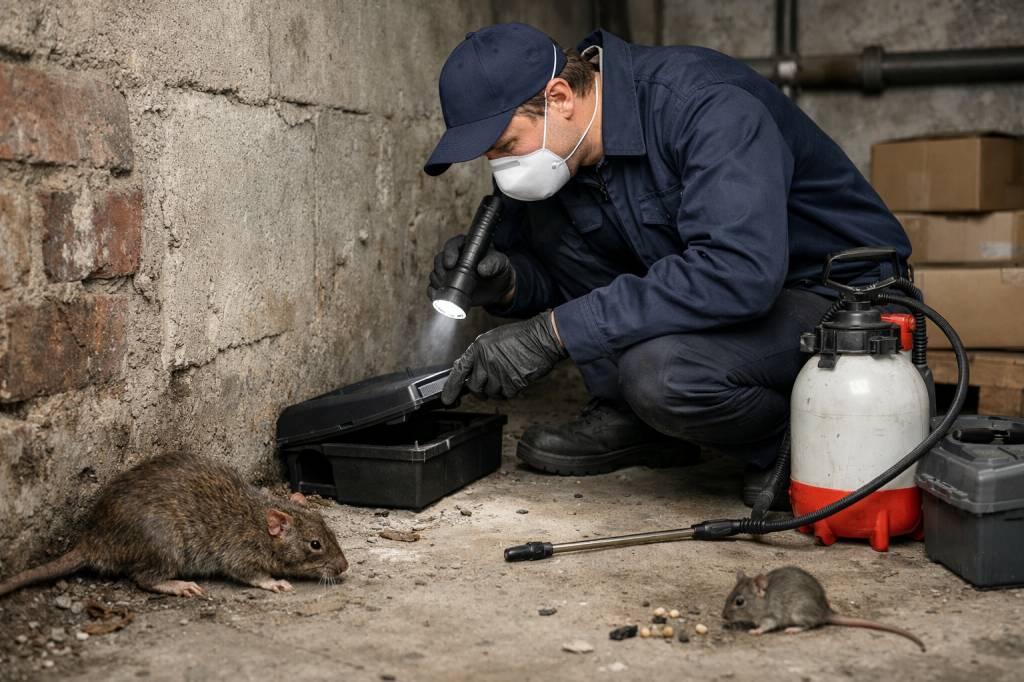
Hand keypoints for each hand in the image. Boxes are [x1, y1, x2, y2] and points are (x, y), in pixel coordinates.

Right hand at [427, 234, 514, 307]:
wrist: (498, 287)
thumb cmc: (499, 270)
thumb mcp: (501, 264)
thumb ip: (493, 263)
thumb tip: (481, 269)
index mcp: (466, 246)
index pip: (452, 246)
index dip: (449, 254)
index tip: (450, 264)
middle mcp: (454, 257)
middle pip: (439, 260)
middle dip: (441, 271)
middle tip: (447, 280)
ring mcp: (448, 272)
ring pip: (435, 274)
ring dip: (438, 283)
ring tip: (448, 290)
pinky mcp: (446, 285)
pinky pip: (434, 288)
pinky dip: (434, 293)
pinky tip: (440, 298)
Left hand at [441, 312, 567, 403]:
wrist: (542, 338)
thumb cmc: (520, 337)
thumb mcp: (492, 340)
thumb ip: (477, 354)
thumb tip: (464, 367)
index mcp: (478, 348)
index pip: (459, 371)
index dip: (451, 387)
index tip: (447, 398)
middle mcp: (486, 360)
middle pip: (474, 387)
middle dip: (480, 389)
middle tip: (489, 384)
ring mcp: (498, 372)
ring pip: (491, 393)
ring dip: (498, 389)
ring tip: (507, 375)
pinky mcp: (512, 382)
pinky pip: (506, 395)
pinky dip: (510, 390)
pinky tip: (515, 378)